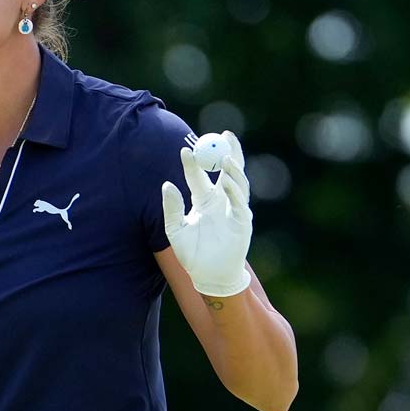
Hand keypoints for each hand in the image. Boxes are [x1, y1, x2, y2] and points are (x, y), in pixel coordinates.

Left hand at [161, 130, 252, 297]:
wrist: (208, 275)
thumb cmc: (191, 253)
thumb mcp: (175, 229)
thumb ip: (171, 207)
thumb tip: (167, 184)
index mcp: (204, 200)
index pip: (200, 175)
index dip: (194, 162)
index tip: (184, 149)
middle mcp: (221, 201)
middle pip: (228, 170)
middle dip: (229, 152)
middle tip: (223, 135)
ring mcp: (234, 209)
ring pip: (238, 182)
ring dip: (233, 169)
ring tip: (224, 158)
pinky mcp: (242, 221)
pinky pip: (240, 201)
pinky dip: (233, 190)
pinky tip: (225, 180)